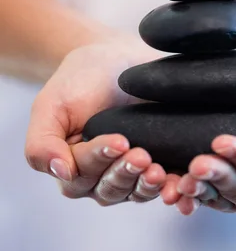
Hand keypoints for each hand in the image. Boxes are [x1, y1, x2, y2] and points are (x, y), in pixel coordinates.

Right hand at [25, 39, 177, 204]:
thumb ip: (42, 143)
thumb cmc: (78, 81)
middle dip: (125, 172)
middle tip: (142, 154)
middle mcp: (99, 177)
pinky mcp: (157, 166)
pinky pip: (163, 187)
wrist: (114, 58)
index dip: (100, 158)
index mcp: (70, 167)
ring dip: (146, 184)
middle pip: (110, 188)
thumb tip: (60, 173)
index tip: (119, 140)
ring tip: (158, 169)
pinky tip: (178, 181)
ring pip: (135, 192)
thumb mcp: (50, 105)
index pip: (82, 173)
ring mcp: (130, 175)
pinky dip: (170, 188)